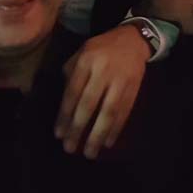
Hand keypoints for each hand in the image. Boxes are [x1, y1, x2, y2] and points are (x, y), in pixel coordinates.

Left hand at [55, 25, 149, 158]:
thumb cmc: (101, 48)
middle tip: (70, 148)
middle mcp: (103, 71)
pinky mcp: (134, 88)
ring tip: (89, 152)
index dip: (65, 114)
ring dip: (98, 134)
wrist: (132, 39)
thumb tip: (65, 101)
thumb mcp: (82, 52)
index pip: (73, 92)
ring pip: (108, 112)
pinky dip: (116, 129)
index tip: (58, 134)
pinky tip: (107, 142)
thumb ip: (71, 73)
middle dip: (78, 128)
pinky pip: (124, 112)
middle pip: (89, 104)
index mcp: (86, 60)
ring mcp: (120, 81)